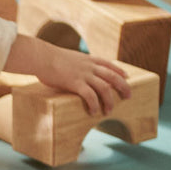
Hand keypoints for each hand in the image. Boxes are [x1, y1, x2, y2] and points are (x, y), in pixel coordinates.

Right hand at [7, 35, 131, 115]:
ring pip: (105, 88)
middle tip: (128, 96)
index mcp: (88, 59)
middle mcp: (90, 66)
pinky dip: (94, 105)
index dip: (120, 71)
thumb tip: (71, 73)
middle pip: (113, 76)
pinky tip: (93, 112)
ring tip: (109, 110)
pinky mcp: (75, 83)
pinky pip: (90, 96)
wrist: (41, 57)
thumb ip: (74, 65)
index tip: (127, 77)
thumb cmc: (49, 59)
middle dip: (123, 87)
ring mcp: (84, 75)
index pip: (110, 65)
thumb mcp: (68, 58)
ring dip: (109, 100)